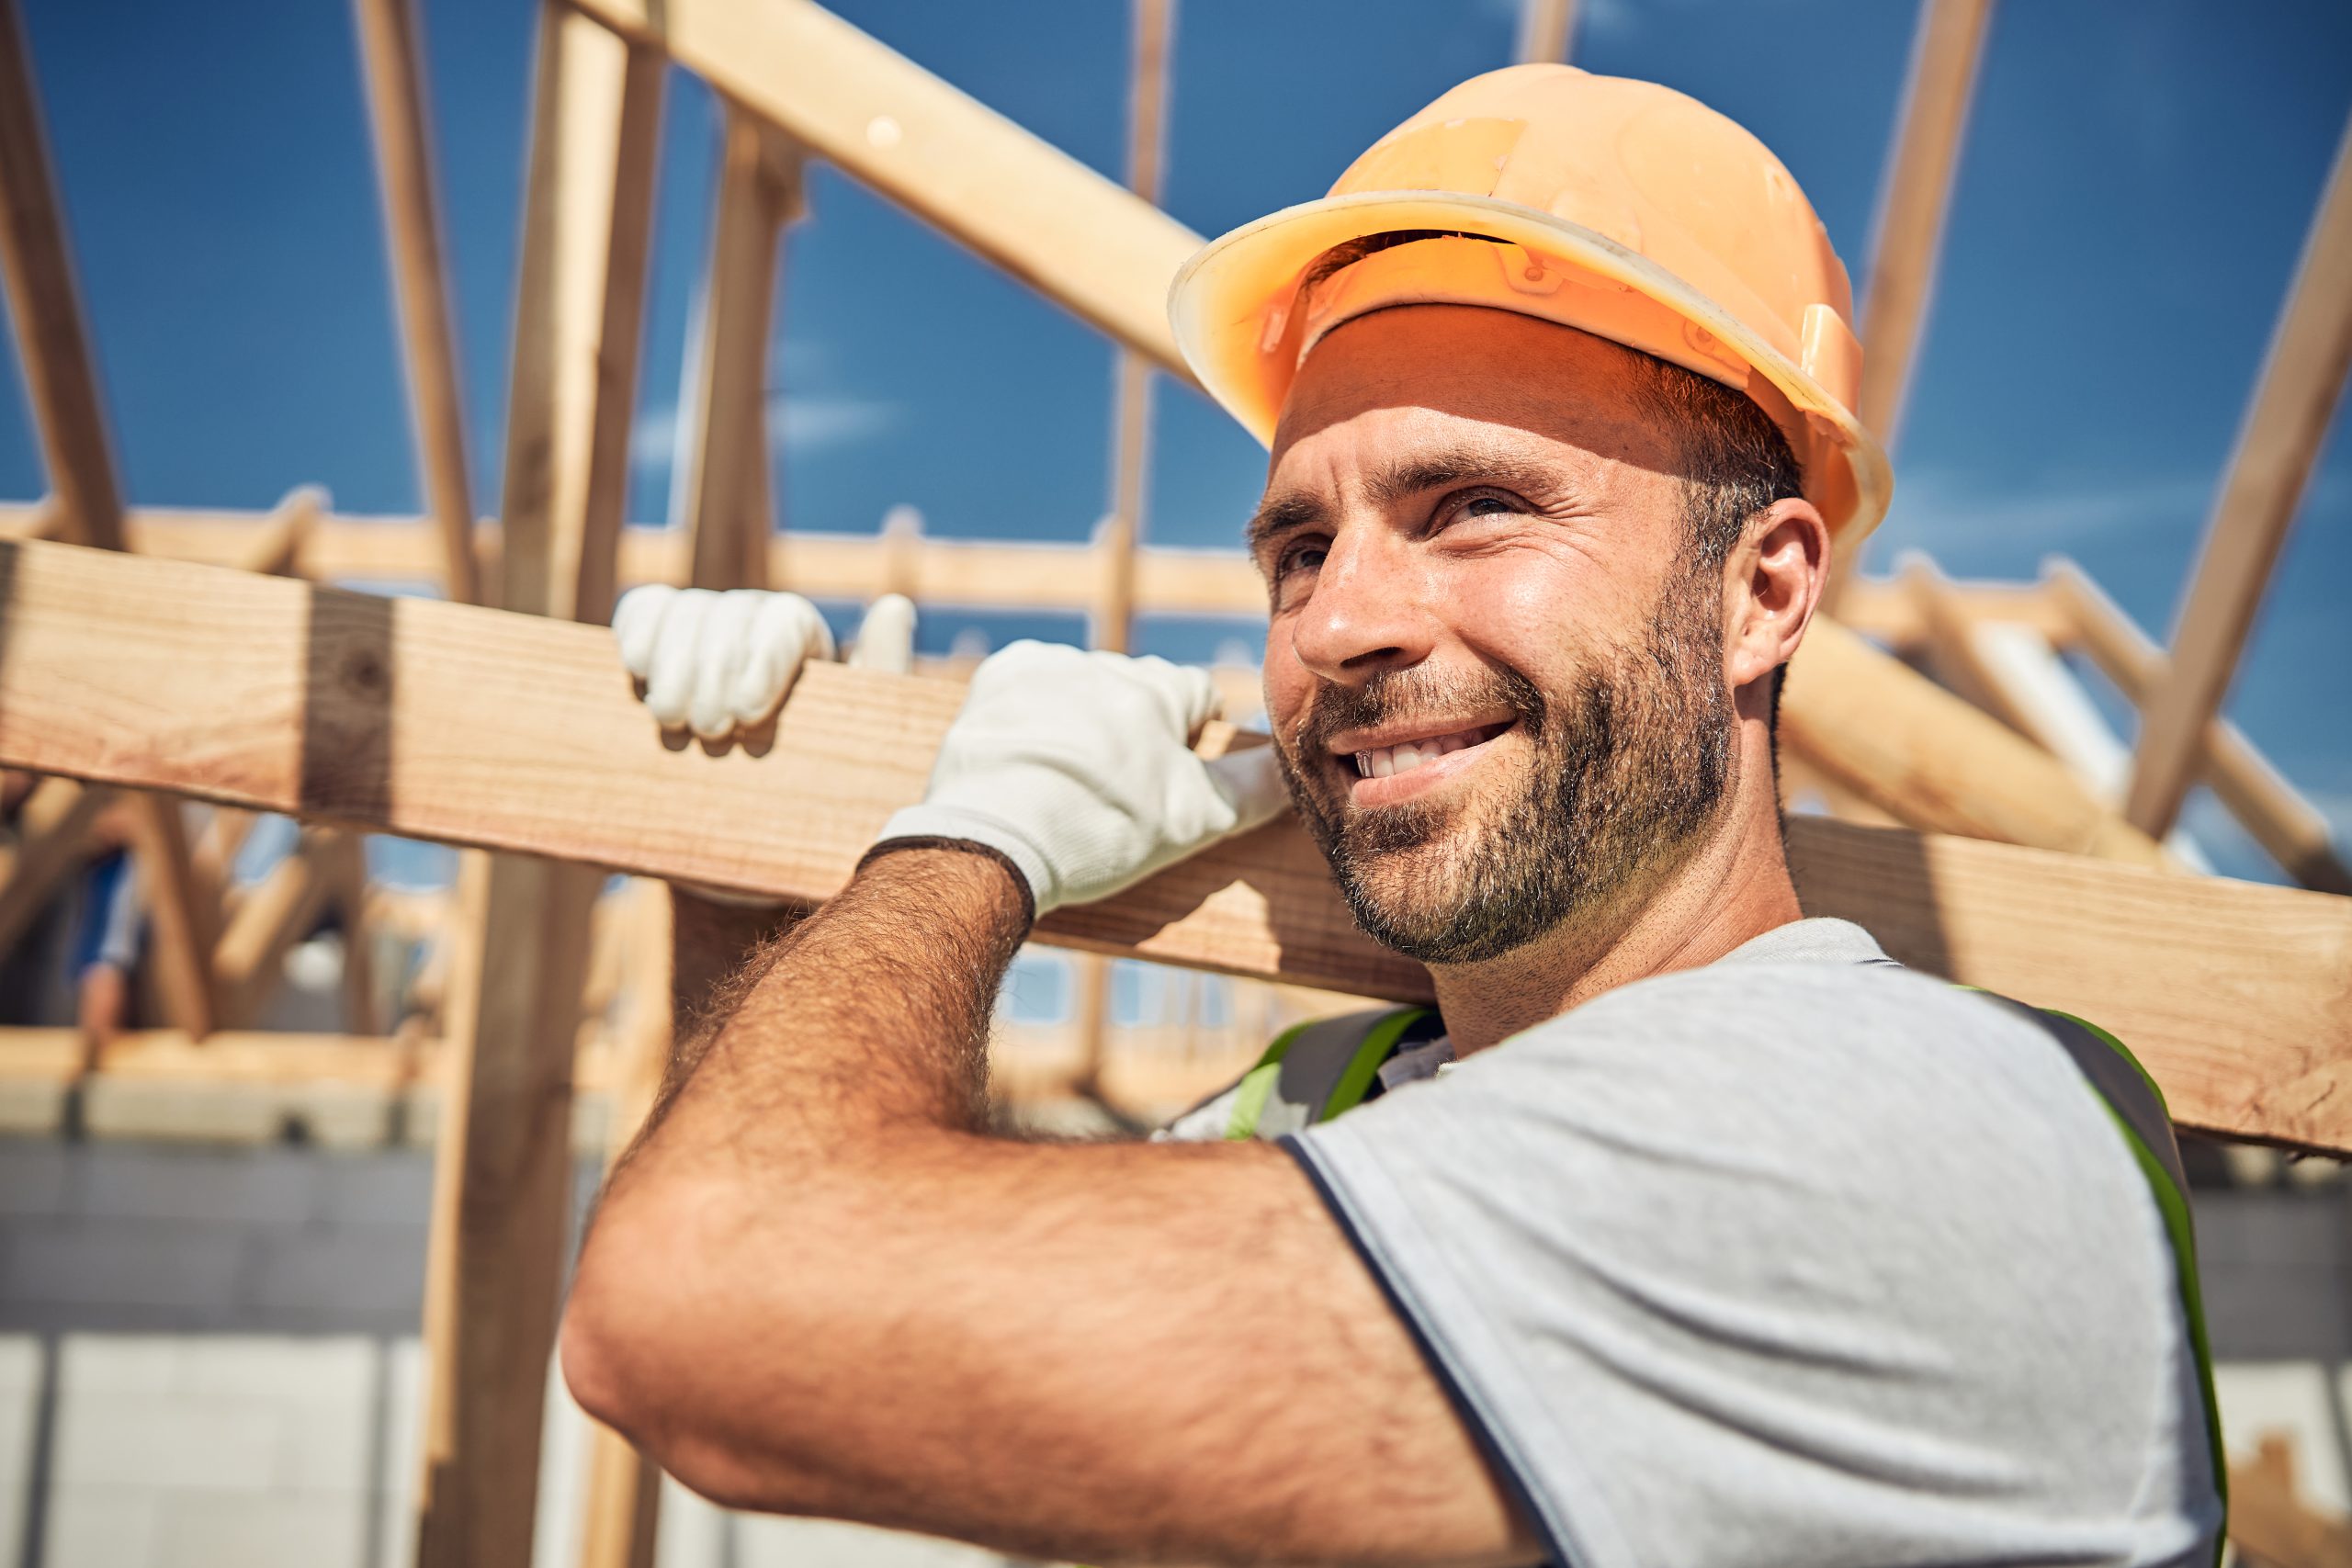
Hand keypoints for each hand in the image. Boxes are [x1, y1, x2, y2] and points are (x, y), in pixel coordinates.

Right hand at [614, 585, 917, 906]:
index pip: (786, 623)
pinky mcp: (658, 645)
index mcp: (807, 643)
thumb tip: (895, 607)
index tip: (748, 714)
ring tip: (671, 721)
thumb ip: (880, 680)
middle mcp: (756, 625)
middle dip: (714, 671)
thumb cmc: (815, 795)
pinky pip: (646, 611)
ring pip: (686, 611)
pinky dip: (636, 629)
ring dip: (673, 662)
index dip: (765, 660)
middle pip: (731, 615)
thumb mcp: (856, 750)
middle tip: (708, 734)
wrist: (747, 839)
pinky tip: (634, 669)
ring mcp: (705, 631)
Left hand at [871, 641, 1288, 917]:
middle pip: (1136, 692)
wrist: (995, 843)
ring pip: (1082, 688)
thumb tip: (1293, 769)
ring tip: (1066, 783)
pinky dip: (1031, 715)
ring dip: (1081, 721)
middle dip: (1133, 731)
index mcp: (1160, 689)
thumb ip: (1253, 788)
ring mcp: (1048, 667)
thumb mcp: (1195, 820)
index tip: (1166, 778)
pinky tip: (1030, 761)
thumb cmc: (1102, 832)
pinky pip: (1028, 687)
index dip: (1188, 739)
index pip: (1197, 696)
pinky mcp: (997, 678)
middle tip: (1114, 793)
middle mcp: (1107, 664)